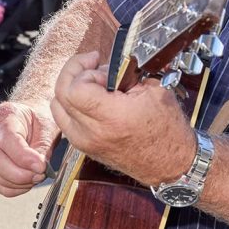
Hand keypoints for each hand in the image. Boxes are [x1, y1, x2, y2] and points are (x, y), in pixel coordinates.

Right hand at [0, 99, 58, 197]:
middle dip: (21, 174)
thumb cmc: (40, 119)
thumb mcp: (47, 126)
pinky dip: (17, 188)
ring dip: (21, 182)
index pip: (8, 140)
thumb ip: (43, 147)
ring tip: (38, 175)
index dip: (24, 157)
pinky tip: (30, 180)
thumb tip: (40, 169)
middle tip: (41, 173)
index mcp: (5, 117)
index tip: (41, 166)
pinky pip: (1, 186)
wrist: (32, 118)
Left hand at [49, 50, 195, 186]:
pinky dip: (72, 104)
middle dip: (74, 72)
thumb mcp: (154, 91)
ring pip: (57, 106)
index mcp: (112, 117)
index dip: (84, 70)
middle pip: (61, 94)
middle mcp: (93, 132)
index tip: (99, 64)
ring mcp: (85, 142)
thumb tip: (108, 64)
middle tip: (92, 65)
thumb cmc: (168, 131)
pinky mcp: (84, 147)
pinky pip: (64, 120)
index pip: (75, 88)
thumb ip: (127, 73)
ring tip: (92, 83)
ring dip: (70, 88)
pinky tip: (91, 99)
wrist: (170, 165)